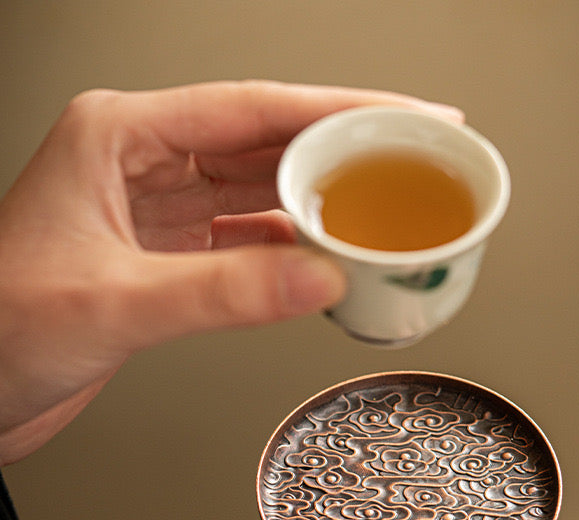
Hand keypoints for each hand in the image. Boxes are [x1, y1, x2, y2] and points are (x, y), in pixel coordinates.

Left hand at [0, 81, 461, 464]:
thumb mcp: (113, 304)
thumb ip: (222, 293)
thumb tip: (319, 279)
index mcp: (120, 136)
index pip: (254, 107)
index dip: (342, 111)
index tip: (404, 118)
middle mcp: (145, 164)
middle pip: (269, 141)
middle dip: (346, 150)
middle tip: (414, 159)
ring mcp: (161, 210)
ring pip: (264, 190)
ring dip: (325, 202)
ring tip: (385, 207)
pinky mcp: (171, 256)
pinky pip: (251, 240)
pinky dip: (295, 250)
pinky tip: (330, 258)